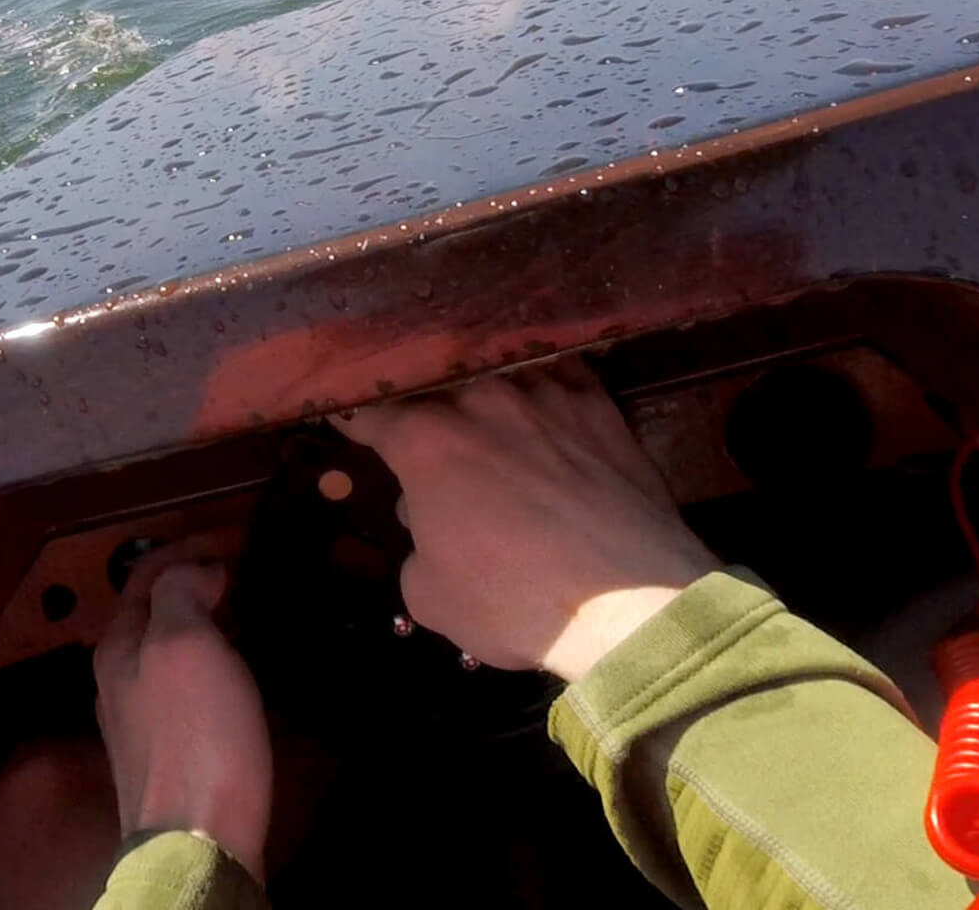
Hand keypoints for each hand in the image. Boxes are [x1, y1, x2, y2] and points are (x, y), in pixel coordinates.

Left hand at [94, 557, 272, 880]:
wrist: (197, 839)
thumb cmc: (193, 733)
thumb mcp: (183, 643)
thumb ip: (181, 593)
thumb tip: (198, 571)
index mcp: (118, 644)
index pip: (146, 573)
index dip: (190, 544)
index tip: (241, 535)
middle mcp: (119, 677)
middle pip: (154, 610)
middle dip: (196, 579)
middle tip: (249, 567)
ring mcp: (140, 719)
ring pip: (170, 648)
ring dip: (207, 620)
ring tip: (252, 608)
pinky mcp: (169, 752)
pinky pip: (187, 684)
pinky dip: (214, 658)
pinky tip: (242, 668)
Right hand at [336, 357, 720, 682]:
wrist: (630, 601)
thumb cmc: (514, 601)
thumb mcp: (430, 598)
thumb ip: (416, 550)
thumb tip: (429, 526)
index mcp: (425, 441)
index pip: (371, 413)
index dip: (356, 420)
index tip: (349, 420)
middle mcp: (481, 401)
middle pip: (436, 391)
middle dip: (422, 411)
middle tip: (424, 435)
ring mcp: (546, 394)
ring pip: (498, 377)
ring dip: (485, 397)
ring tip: (489, 416)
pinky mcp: (601, 405)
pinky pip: (561, 378)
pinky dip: (546, 389)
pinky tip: (548, 401)